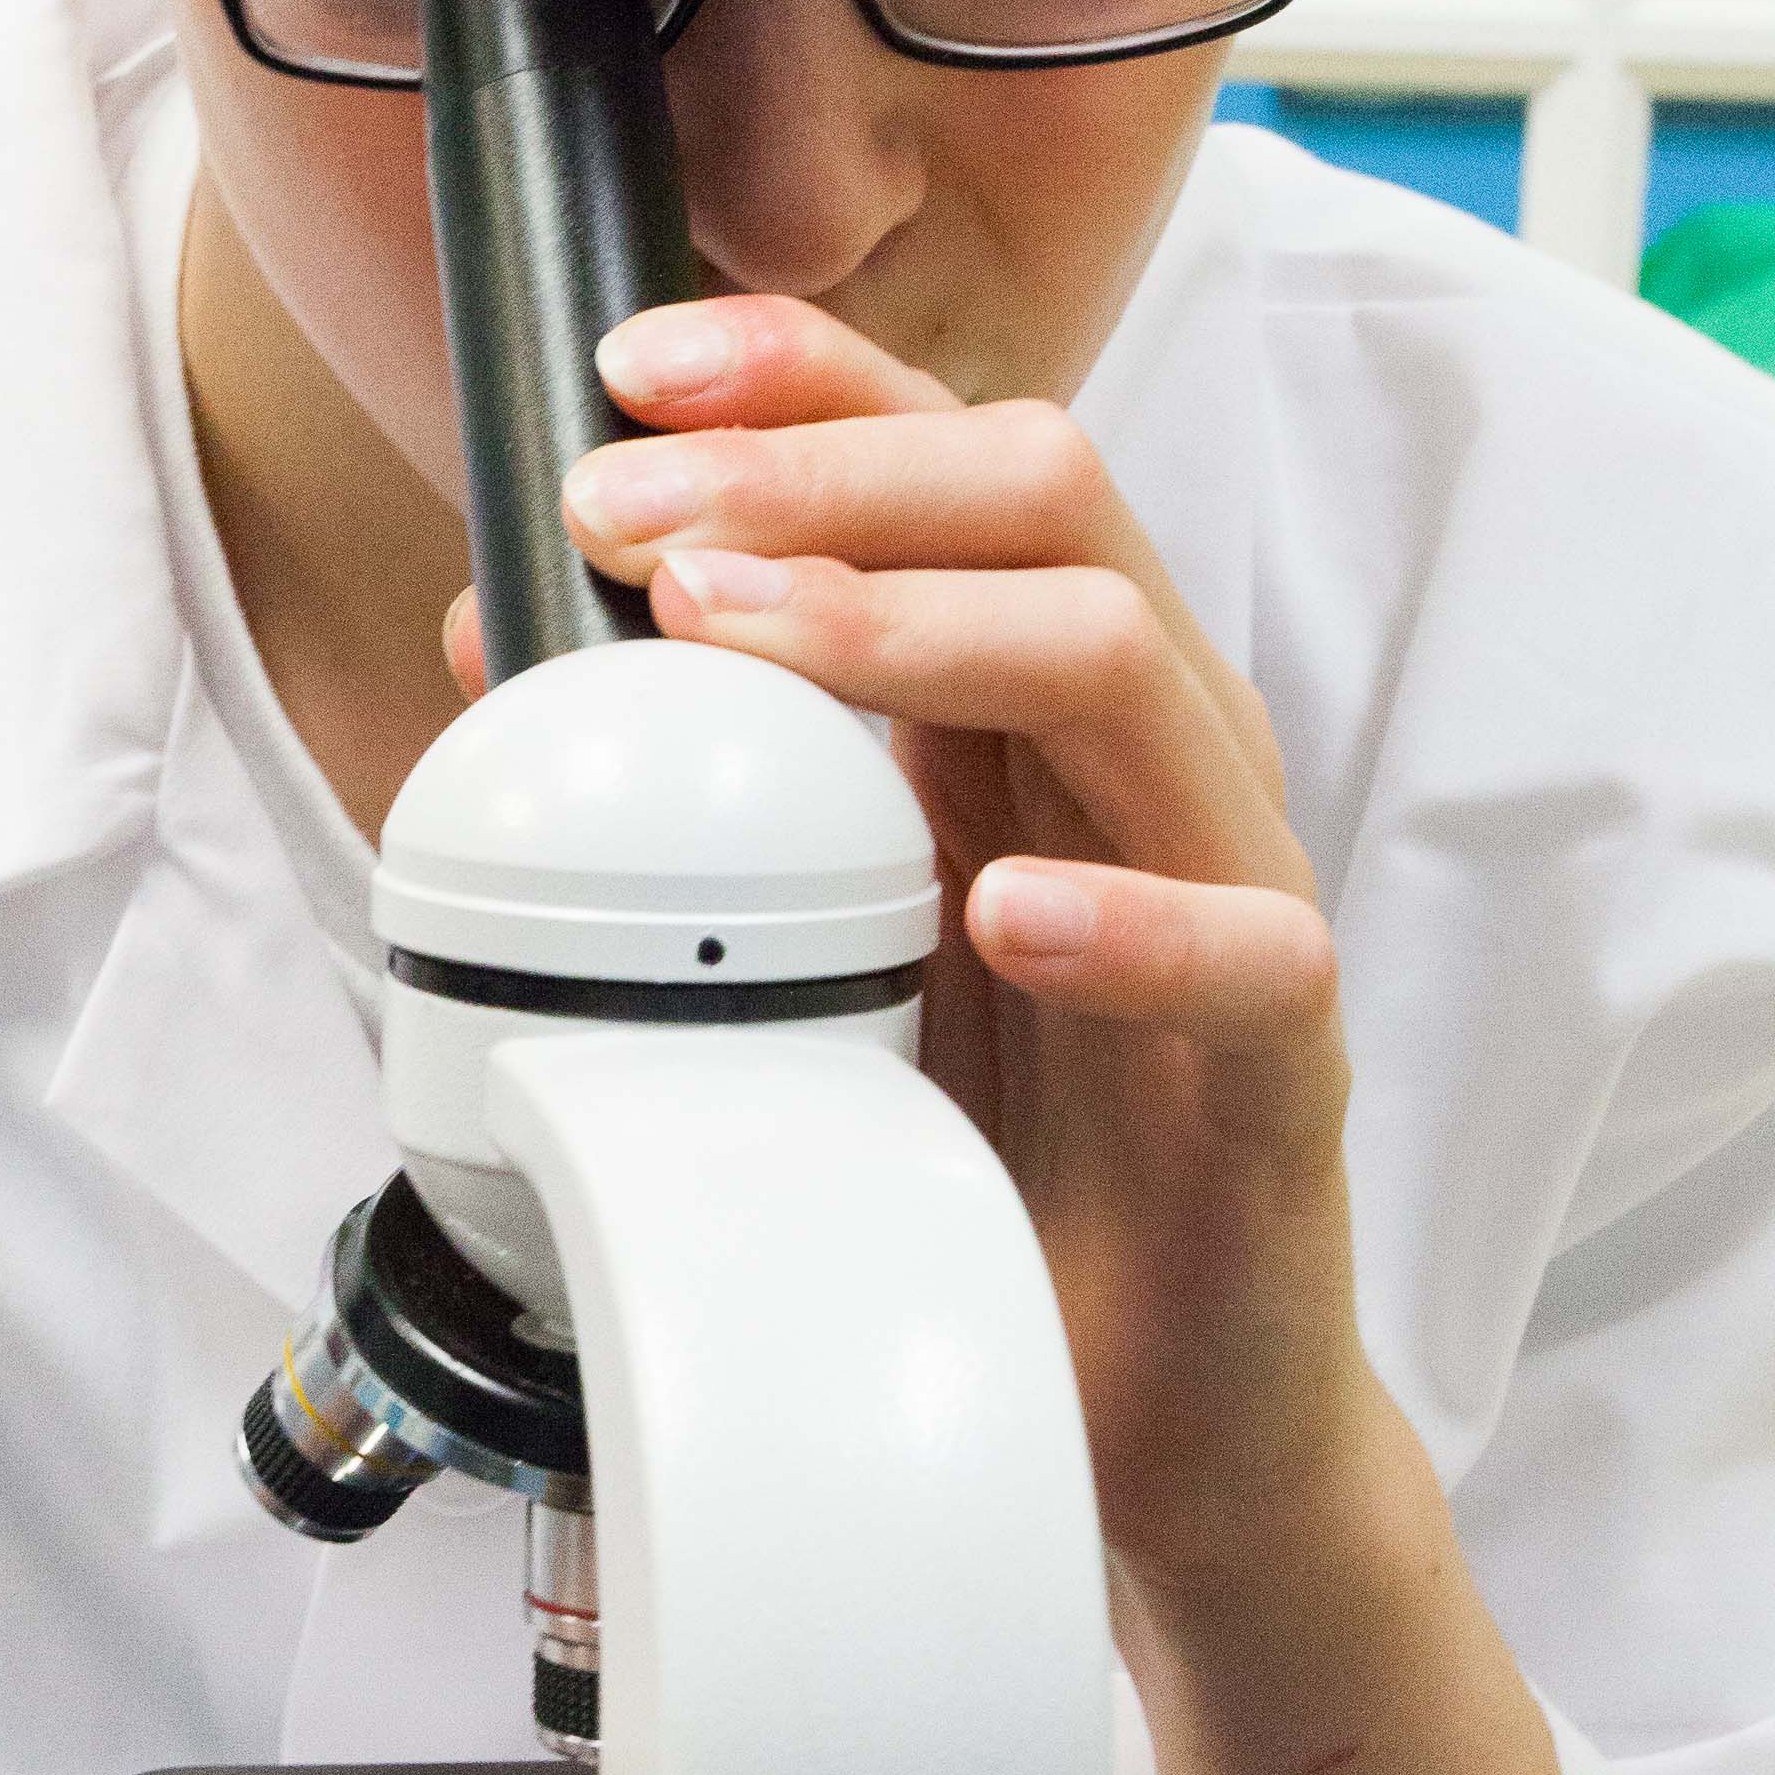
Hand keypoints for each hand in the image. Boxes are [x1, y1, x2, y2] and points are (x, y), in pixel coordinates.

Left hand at [521, 288, 1365, 1599]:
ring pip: (1124, 662)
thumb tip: (491, 627)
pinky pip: (1245, 948)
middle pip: (1043, 492)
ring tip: (736, 637)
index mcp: (1034, 692)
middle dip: (820, 470)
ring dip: (909, 626)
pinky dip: (1119, 919)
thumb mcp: (795, 935)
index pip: (947, 448)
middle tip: (627, 520)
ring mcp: (1231, 882)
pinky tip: (1002, 916)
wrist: (1141, 1402)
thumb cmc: (987, 1151)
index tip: (628, 372)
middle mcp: (1146, 747)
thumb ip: (684, 777)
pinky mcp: (1283, 1056)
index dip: (802, 374)